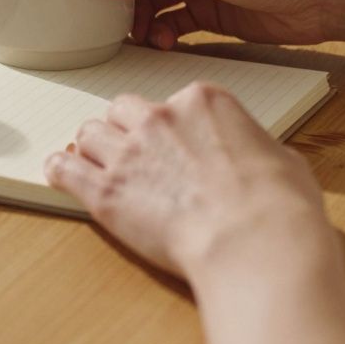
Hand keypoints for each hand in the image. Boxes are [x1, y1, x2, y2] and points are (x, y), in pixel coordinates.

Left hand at [44, 81, 330, 276]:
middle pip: (124, 110)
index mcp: (203, 102)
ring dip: (94, 149)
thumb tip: (258, 158)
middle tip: (134, 153)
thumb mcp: (282, 160)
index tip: (174, 143)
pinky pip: (65, 169)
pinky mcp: (106, 192)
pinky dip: (61, 171)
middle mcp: (159, 118)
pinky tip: (61, 173)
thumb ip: (255, 148)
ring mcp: (128, 153)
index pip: (172, 101)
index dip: (172, 126)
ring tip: (98, 165)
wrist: (253, 242)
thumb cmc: (277, 206)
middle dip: (127, 130)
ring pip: (91, 134)